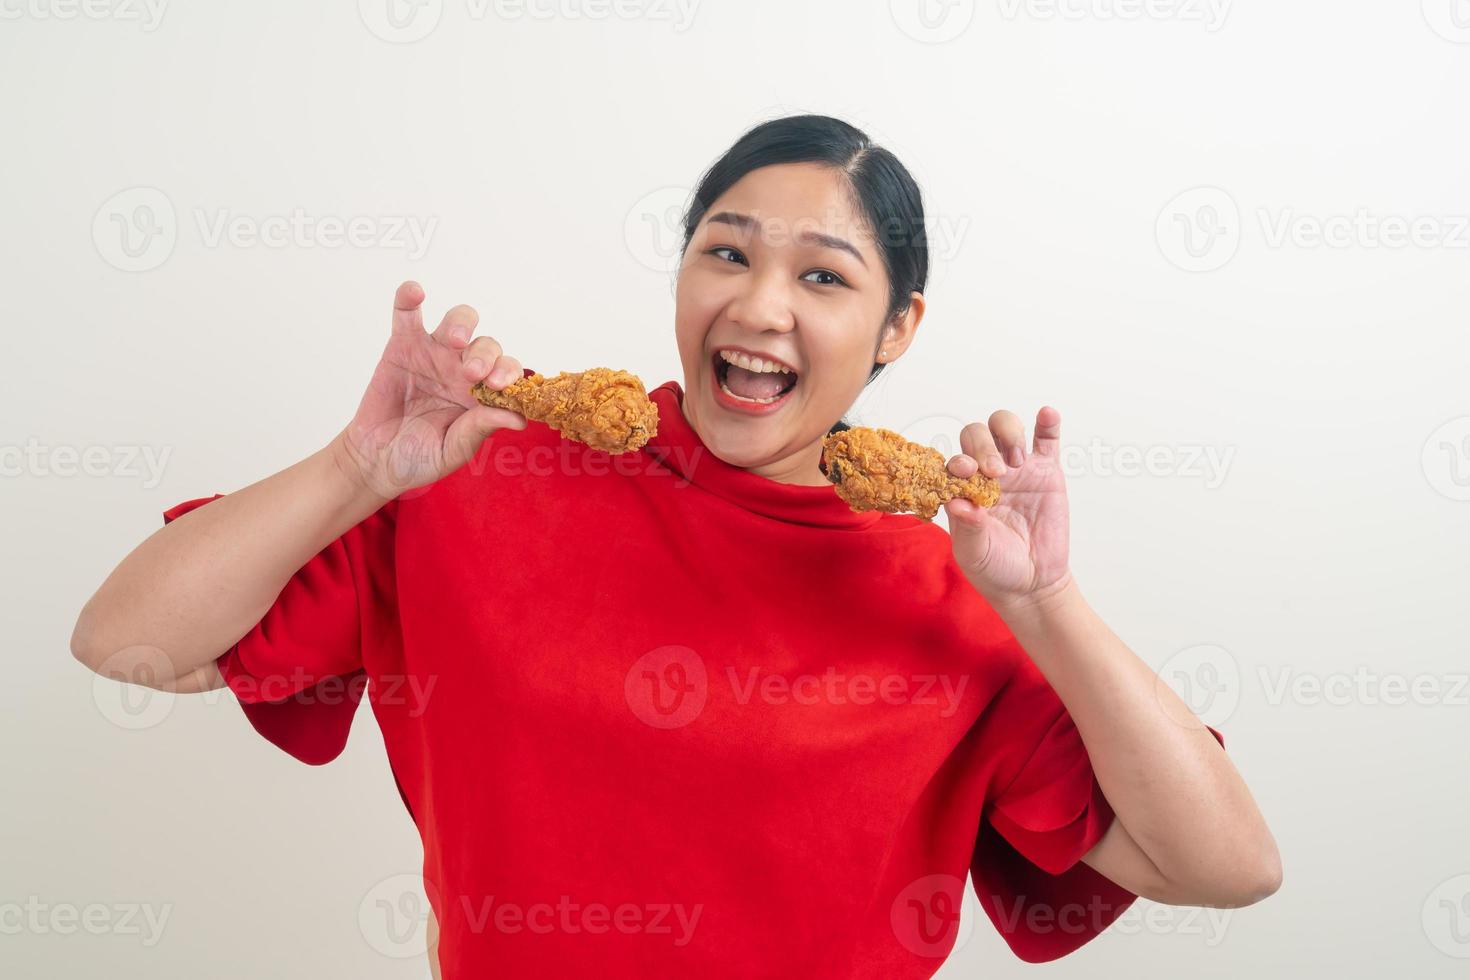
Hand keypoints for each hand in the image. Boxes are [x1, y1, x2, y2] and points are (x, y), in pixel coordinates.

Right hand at [332, 281, 527, 499]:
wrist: (376, 459)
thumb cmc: (420, 456)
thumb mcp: (453, 449)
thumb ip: (480, 428)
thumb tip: (519, 418)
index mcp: (484, 394)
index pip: (508, 372)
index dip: (509, 373)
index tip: (500, 386)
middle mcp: (463, 368)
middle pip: (487, 344)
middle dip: (485, 354)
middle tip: (472, 373)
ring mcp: (434, 353)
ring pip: (457, 322)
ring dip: (461, 324)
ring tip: (455, 340)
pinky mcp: (402, 345)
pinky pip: (407, 315)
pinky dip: (409, 298)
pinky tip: (414, 292)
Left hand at [943, 407, 1073, 615]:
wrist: (1031, 581)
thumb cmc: (995, 566)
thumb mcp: (975, 552)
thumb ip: (968, 527)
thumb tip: (957, 502)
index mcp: (963, 488)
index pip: (956, 460)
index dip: (959, 460)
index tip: (966, 471)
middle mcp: (986, 472)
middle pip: (977, 435)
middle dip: (983, 446)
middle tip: (996, 472)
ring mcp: (1017, 469)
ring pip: (1007, 429)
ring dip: (1008, 434)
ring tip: (1017, 461)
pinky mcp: (1047, 471)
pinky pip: (1048, 441)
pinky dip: (1048, 424)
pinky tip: (1047, 414)